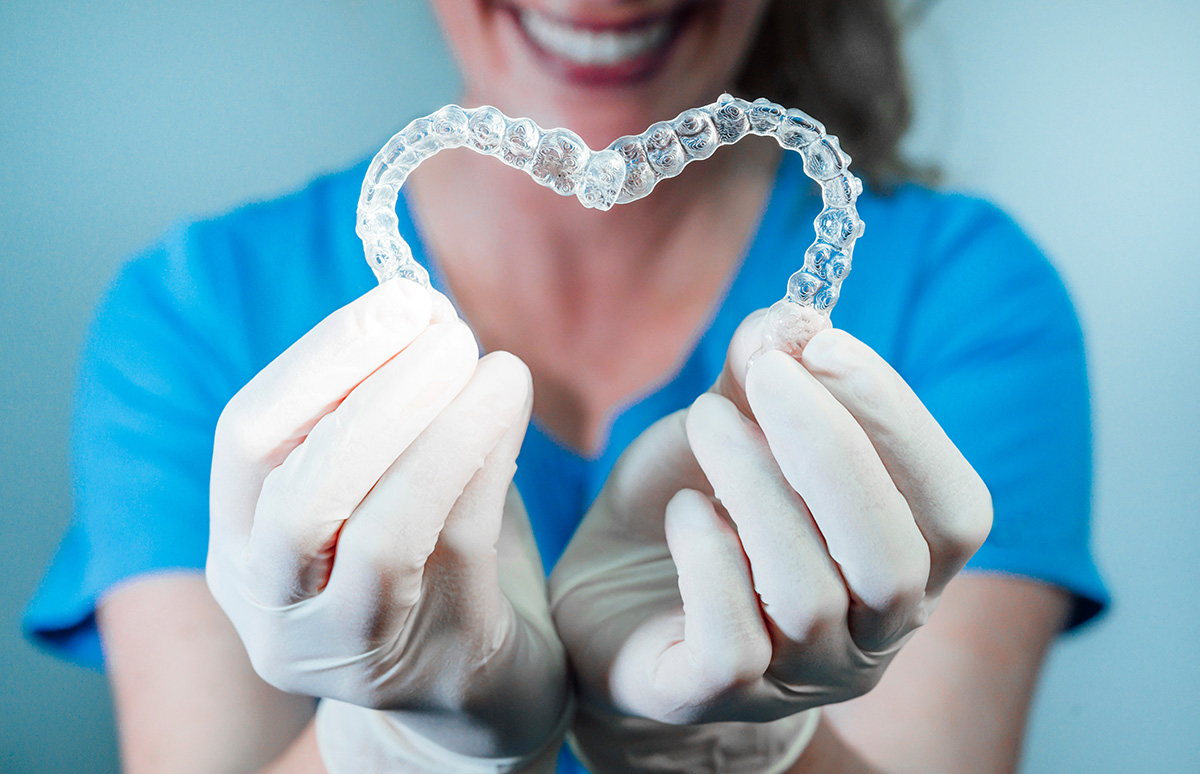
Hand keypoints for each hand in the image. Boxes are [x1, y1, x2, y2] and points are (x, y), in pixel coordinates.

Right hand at [206, 279, 567, 772]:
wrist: (472, 688)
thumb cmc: (423, 563)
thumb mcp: (377, 485)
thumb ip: (382, 410)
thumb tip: (422, 305)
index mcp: (241, 546)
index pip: (246, 440)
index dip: (321, 361)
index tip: (399, 300)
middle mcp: (272, 607)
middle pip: (297, 495)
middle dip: (375, 395)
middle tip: (447, 329)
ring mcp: (346, 649)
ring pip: (378, 533)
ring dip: (440, 430)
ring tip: (495, 364)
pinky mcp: (430, 663)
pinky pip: (455, 551)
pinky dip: (485, 464)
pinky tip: (511, 410)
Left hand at [549, 311, 991, 771]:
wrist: (607, 600)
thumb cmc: (695, 509)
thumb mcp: (731, 430)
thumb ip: (764, 379)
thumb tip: (788, 319)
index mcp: (902, 566)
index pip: (953, 508)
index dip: (899, 422)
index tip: (826, 344)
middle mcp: (867, 636)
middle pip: (894, 561)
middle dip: (833, 450)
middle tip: (766, 374)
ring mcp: (795, 679)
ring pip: (810, 596)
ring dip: (756, 487)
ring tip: (706, 422)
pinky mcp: (712, 699)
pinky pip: (735, 645)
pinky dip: (710, 561)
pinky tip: (685, 512)